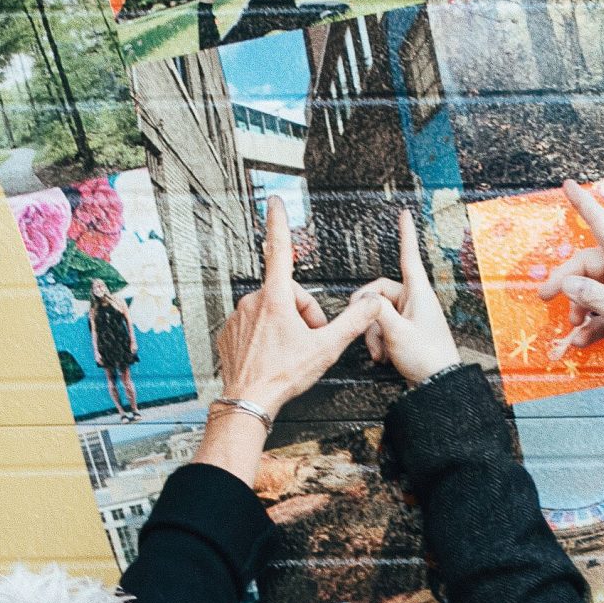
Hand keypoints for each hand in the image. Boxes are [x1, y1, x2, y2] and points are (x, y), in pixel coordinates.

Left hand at [213, 195, 395, 416]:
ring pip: (270, 310)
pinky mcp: (229, 332)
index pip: (280, 249)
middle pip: (287, 294)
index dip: (279, 222)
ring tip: (290, 352)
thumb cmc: (284, 375)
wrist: (250, 400)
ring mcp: (238, 317)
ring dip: (285, 326)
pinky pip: (253, 325)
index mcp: (276, 298)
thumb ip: (354, 321)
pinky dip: (266, 337)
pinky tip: (272, 356)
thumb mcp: (327, 348)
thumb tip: (374, 303)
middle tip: (309, 340)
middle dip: (302, 313)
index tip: (275, 202)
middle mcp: (253, 301)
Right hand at [365, 208, 462, 385]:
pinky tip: (383, 357)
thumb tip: (364, 302)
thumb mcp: (396, 333)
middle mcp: (415, 301)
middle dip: (369, 314)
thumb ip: (376, 311)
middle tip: (363, 331)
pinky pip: (384, 327)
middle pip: (379, 291)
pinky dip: (380, 340)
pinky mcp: (407, 331)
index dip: (405, 234)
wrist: (438, 386)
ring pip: (378, 312)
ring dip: (373, 333)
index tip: (405, 214)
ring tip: (379, 353)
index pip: (409, 256)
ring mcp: (411, 316)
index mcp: (418, 293)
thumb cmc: (426, 358)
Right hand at [536, 180, 603, 368]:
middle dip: (565, 282)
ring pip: (590, 292)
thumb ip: (590, 294)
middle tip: (544, 297)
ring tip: (574, 325)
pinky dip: (589, 327)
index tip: (568, 185)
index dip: (584, 204)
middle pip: (586, 266)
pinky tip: (581, 341)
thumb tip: (569, 285)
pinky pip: (599, 314)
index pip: (601, 224)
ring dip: (578, 308)